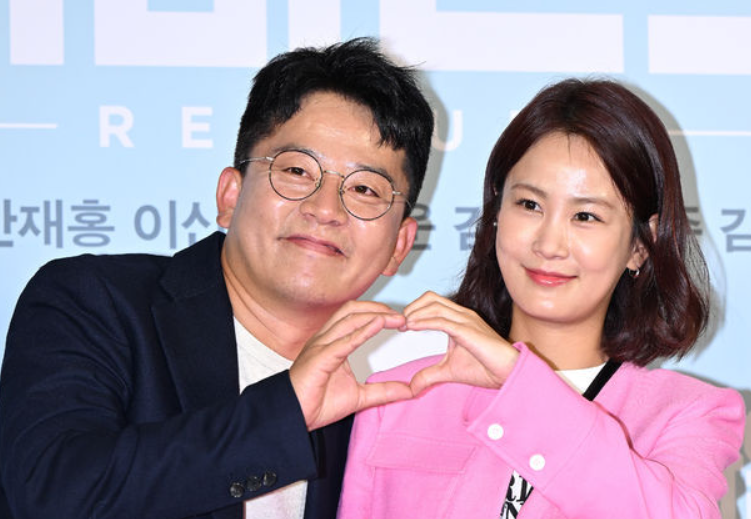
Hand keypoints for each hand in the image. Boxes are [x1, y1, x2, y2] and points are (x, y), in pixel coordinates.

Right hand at [289, 301, 412, 430]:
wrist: (294, 418)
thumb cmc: (317, 403)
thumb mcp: (360, 396)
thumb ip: (384, 390)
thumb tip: (411, 390)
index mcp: (333, 342)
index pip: (357, 316)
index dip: (379, 313)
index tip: (402, 320)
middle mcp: (326, 339)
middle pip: (354, 310)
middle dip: (379, 308)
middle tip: (403, 316)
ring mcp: (321, 346)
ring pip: (350, 319)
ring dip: (376, 315)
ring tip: (397, 319)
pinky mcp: (320, 357)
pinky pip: (344, 340)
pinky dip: (363, 331)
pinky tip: (378, 325)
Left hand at [403, 291, 518, 394]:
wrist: (508, 373)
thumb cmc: (486, 368)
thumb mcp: (449, 371)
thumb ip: (429, 375)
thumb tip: (412, 387)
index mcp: (458, 319)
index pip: (432, 302)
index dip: (414, 309)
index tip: (402, 325)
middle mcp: (462, 315)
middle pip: (431, 298)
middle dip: (412, 307)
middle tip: (400, 324)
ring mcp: (466, 320)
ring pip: (434, 306)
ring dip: (415, 313)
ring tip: (404, 326)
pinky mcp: (467, 330)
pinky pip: (441, 321)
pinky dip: (424, 322)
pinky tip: (412, 328)